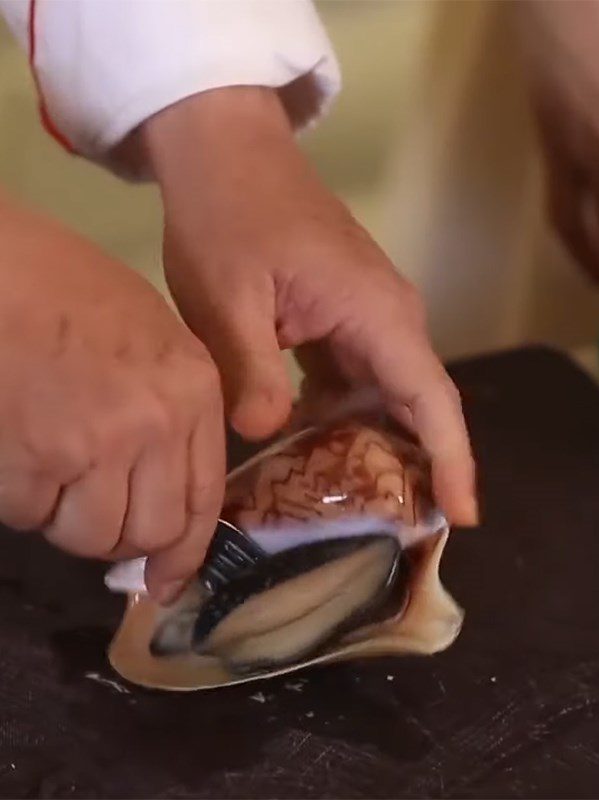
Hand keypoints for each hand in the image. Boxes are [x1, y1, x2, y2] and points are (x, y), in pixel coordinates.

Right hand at [0, 196, 224, 600]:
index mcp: (192, 393)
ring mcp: (90, 446)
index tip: (168, 582)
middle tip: (93, 509)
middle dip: (120, 538)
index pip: (203, 497)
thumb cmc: (70, 286)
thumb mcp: (155, 336)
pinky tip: (17, 455)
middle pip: (148, 530)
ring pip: (87, 534)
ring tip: (50, 469)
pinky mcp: (29, 460)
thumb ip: (173, 410)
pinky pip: (28, 514)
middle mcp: (152, 427)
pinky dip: (22, 499)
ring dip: (66, 519)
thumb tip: (161, 481)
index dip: (185, 551)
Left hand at [141, 87, 477, 526]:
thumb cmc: (229, 218)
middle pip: (420, 406)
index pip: (433, 399)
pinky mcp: (346, 319)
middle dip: (418, 469)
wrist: (227, 156)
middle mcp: (390, 319)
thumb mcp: (227, 298)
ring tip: (352, 509)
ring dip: (376, 448)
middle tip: (395, 536)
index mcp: (377, 314)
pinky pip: (359, 382)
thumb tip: (269, 434)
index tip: (462, 517)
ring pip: (389, 397)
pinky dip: (345, 421)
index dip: (453, 461)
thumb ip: (251, 370)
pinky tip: (314, 454)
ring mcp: (370, 318)